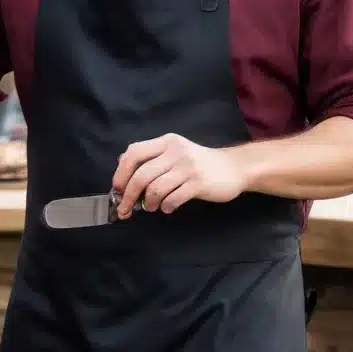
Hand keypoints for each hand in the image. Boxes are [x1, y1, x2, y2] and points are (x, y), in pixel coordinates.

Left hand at [112, 133, 247, 216]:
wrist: (234, 168)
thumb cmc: (199, 163)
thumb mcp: (174, 153)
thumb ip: (152, 158)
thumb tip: (122, 167)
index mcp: (166, 142)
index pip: (134, 153)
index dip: (121, 173)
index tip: (117, 190)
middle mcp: (175, 152)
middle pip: (141, 175)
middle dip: (129, 196)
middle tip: (125, 209)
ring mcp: (188, 167)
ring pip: (155, 188)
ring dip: (148, 203)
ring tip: (151, 207)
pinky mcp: (199, 183)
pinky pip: (173, 198)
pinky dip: (166, 206)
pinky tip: (167, 207)